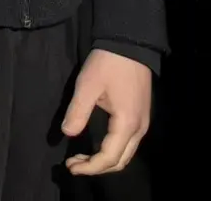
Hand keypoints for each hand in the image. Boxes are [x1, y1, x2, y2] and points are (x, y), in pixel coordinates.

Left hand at [62, 48, 151, 175]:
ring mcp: (143, 123)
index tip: (69, 166)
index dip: (89, 167)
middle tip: (73, 164)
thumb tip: (68, 133)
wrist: (129, 44)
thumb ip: (78, 112)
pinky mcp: (141, 116)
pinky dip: (113, 150)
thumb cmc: (108, 63)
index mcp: (127, 124)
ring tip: (81, 157)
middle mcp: (139, 129)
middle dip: (96, 168)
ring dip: (105, 160)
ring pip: (126, 154)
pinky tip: (97, 144)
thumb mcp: (87, 86)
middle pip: (120, 161)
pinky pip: (129, 143)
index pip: (108, 158)